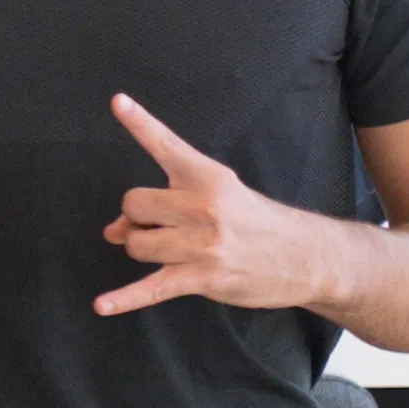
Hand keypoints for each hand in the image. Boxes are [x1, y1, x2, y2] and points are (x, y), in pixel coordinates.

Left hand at [93, 96, 338, 317]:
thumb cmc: (256, 221)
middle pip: (133, 204)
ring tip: (171, 251)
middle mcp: (203, 206)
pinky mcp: (202, 278)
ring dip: (143, 248)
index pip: (166, 145)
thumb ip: (164, 204)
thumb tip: (112, 230)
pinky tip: (102, 305)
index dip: (139, 123)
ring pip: (137, 244)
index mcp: (208, 177)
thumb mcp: (220, 196)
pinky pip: (152, 289)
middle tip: (163, 225)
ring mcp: (203, 244)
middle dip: (138, 217)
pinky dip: (124, 299)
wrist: (307, 257)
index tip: (117, 102)